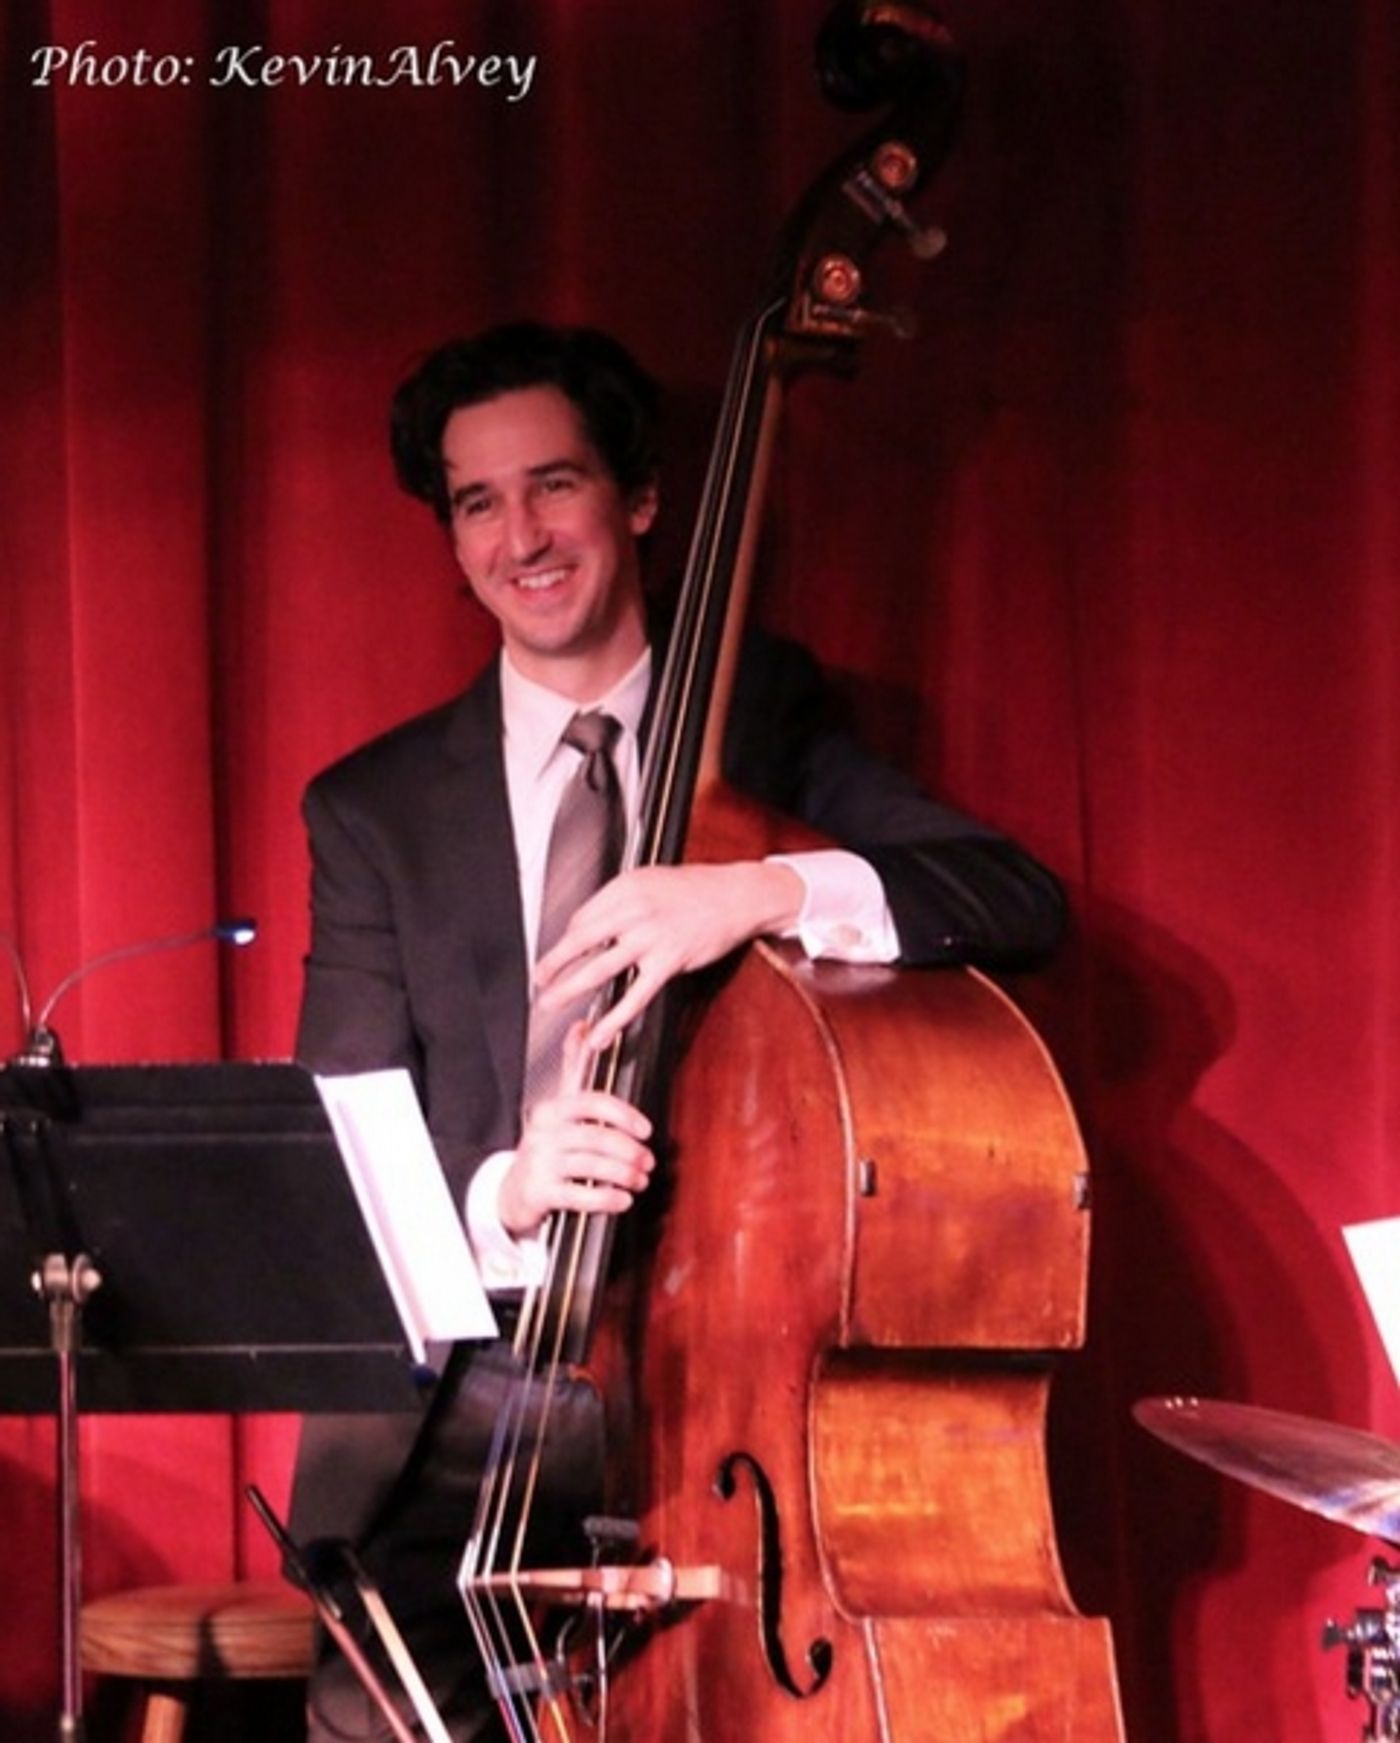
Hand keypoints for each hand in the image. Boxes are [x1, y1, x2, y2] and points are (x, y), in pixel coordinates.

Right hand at [499, 1061, 653, 1238]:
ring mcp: (539, 1163)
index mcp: (551, 1110)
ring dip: (624, 1175)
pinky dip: (607, 1199)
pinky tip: (622, 1200)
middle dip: (630, 1151)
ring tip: (639, 1181)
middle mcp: (543, 1133)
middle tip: (648, 1162)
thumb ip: (573, 1069)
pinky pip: (581, 1196)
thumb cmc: (544, 1148)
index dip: (623, 1115)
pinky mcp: (540, 1193)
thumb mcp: (557, 1108)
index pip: (592, 1103)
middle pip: (597, 1137)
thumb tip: (582, 1026)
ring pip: (592, 1166)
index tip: (646, 1130)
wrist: (510, 1192)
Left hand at [533, 860, 804, 1050]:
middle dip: (554, 963)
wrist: (737, 895)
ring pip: (600, 968)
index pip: (582, 918)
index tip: (559, 955)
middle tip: (538, 979)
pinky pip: (635, 995)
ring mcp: (651, 937)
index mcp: (625, 888)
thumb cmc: (696, 889)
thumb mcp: (650, 882)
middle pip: (580, 941)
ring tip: (551, 1002)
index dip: (567, 940)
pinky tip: (600, 1033)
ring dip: (570, 988)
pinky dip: (614, 1019)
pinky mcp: (669, 962)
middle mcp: (633, 910)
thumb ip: (621, 903)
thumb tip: (591, 927)